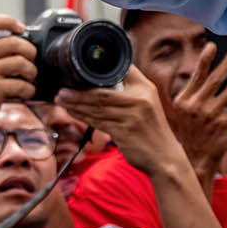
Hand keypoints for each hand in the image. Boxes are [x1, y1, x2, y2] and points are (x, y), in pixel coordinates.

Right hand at [0, 15, 36, 131]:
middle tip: (30, 63)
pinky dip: (29, 90)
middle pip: (14, 42)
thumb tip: (21, 40)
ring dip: (32, 72)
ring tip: (28, 79)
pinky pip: (21, 84)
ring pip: (21, 63)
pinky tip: (24, 93)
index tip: (21, 28)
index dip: (8, 21)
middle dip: (30, 52)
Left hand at [56, 68, 184, 178]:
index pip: (122, 70)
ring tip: (62, 100)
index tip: (80, 71)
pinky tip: (74, 113)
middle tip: (62, 91)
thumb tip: (105, 80)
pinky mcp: (124, 132)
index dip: (99, 69)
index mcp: (146, 88)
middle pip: (102, 92)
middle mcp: (140, 99)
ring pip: (97, 108)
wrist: (165, 157)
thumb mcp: (148, 103)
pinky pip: (98, 122)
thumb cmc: (152, 130)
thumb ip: (131, 91)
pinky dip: (83, 117)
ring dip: (76, 104)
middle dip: (79, 91)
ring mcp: (132, 116)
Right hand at [169, 44, 226, 178]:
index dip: (205, 60)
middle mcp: (196, 105)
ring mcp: (211, 115)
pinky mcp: (224, 125)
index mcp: (184, 100)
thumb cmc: (191, 133)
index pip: (197, 76)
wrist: (193, 160)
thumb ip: (194, 94)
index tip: (213, 45)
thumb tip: (211, 73)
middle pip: (216, 78)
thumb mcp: (183, 113)